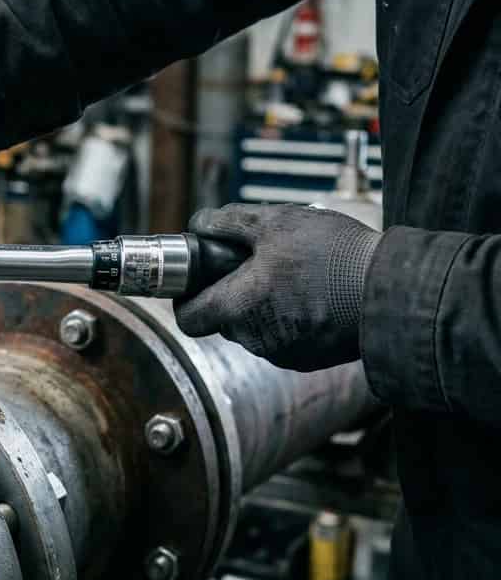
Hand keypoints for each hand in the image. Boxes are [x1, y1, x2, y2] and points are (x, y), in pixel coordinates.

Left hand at [174, 203, 381, 370]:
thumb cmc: (333, 255)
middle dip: (233, 292)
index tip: (197, 281)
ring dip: (264, 304)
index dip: (186, 298)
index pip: (187, 318)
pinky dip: (290, 318)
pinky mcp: (310, 358)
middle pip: (223, 319)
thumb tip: (199, 224)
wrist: (394, 290)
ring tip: (295, 274)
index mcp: (237, 308)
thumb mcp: (274, 221)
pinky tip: (315, 294)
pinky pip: (285, 337)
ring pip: (255, 327)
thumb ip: (227, 223)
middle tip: (258, 264)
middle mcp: (254, 339)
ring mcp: (283, 353)